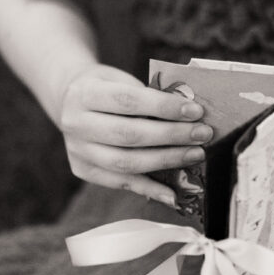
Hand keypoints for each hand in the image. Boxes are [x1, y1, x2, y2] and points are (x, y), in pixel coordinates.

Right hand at [58, 65, 213, 203]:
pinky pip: (121, 183)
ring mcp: (78, 151)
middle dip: (171, 136)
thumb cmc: (107, 88)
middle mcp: (76, 124)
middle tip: (202, 135)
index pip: (128, 101)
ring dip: (166, 161)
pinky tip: (173, 194)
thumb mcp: (121, 80)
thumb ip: (148, 97)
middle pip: (129, 135)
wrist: (71, 101)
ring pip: (126, 163)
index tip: (195, 112)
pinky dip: (149, 189)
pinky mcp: (84, 171)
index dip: (164, 107)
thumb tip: (189, 117)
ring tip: (194, 156)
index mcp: (85, 94)